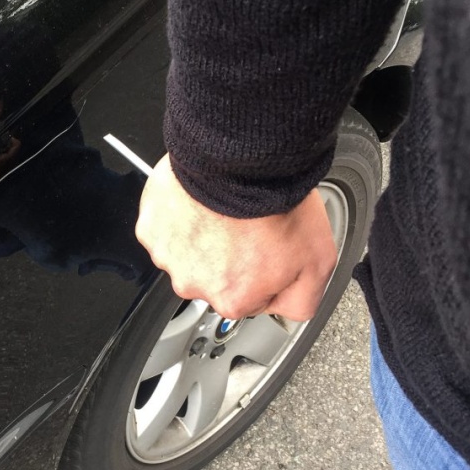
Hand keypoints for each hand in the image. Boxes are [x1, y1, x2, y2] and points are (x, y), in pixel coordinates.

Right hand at [135, 155, 337, 320]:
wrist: (241, 159)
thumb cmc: (276, 203)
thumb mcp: (318, 262)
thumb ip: (302, 299)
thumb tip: (289, 310)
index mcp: (232, 300)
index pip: (248, 297)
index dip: (261, 270)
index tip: (267, 248)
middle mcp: (193, 285)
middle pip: (212, 277)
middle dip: (227, 256)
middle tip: (247, 226)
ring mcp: (168, 256)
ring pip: (187, 252)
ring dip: (202, 235)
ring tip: (224, 210)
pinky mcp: (151, 227)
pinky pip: (165, 227)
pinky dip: (180, 215)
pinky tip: (201, 201)